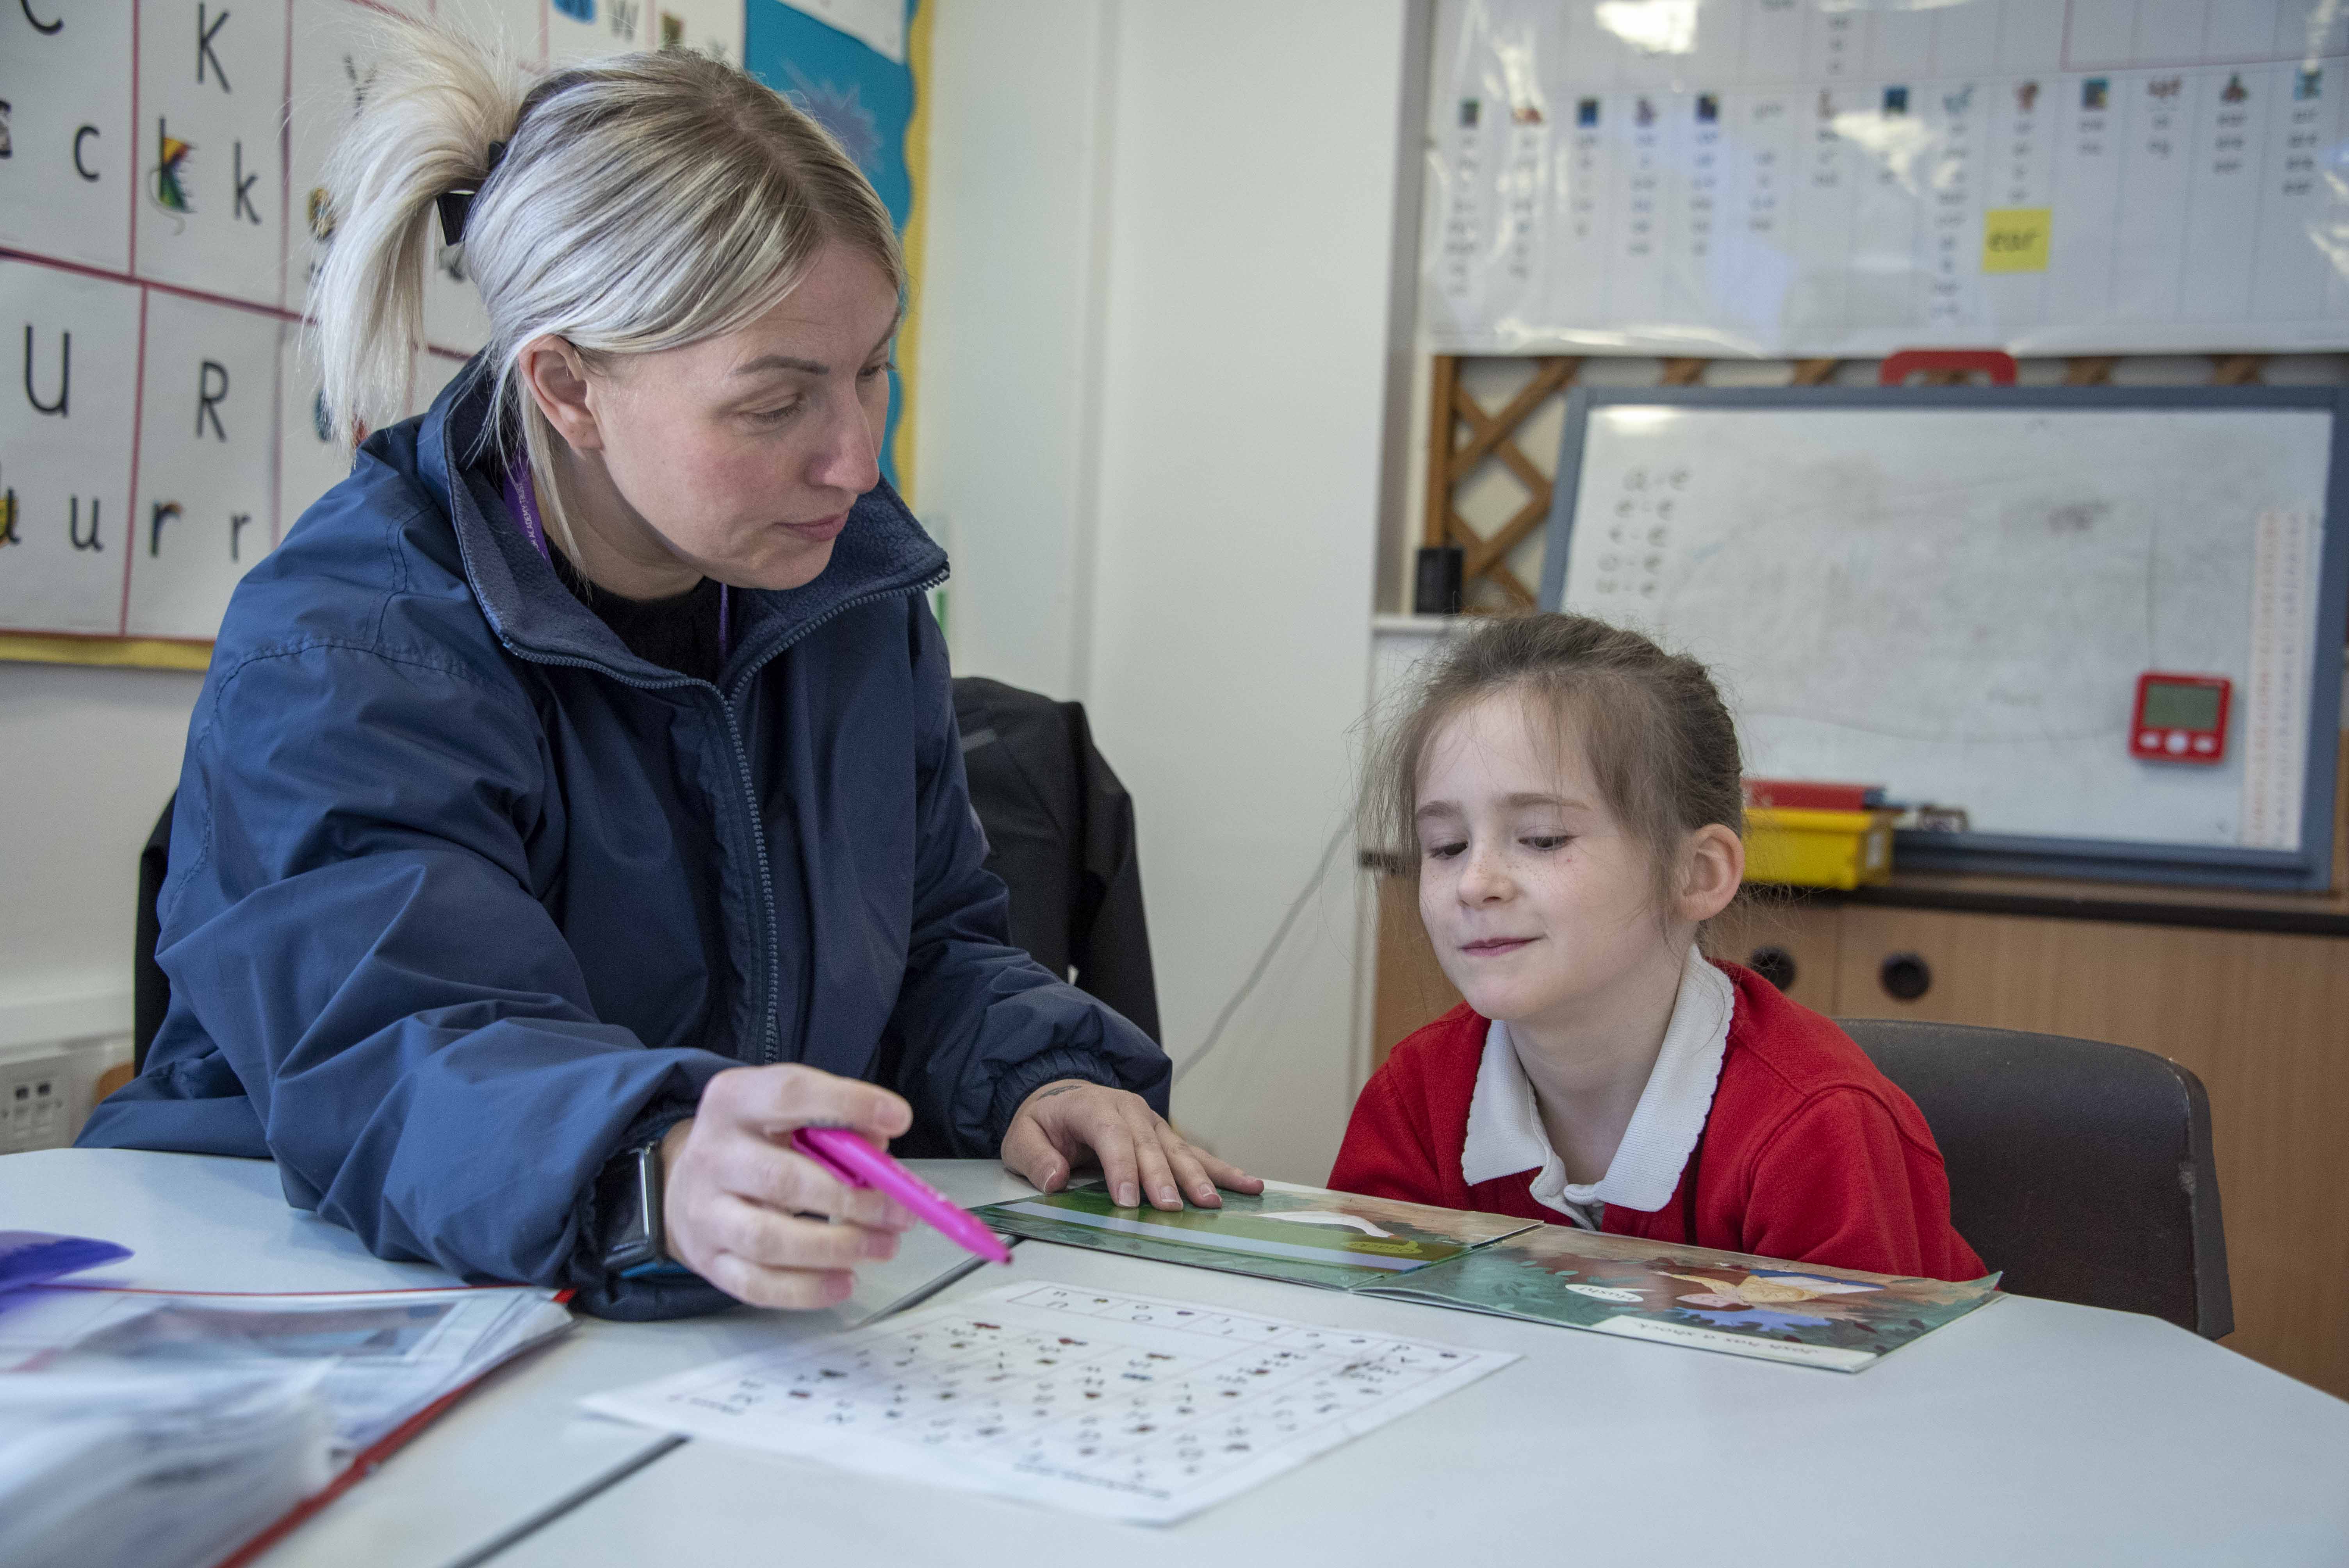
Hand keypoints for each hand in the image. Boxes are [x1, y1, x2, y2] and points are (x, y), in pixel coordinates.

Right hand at [658, 1064, 917, 1308]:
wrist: (685, 1183)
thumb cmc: (757, 1144)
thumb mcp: (788, 1113)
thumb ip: (834, 1123)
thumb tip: (879, 1150)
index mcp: (733, 1100)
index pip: (790, 1093)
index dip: (848, 1104)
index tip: (899, 1119)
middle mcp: (712, 1155)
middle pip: (782, 1180)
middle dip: (851, 1200)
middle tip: (898, 1211)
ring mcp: (705, 1213)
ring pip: (769, 1240)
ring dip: (837, 1247)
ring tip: (883, 1246)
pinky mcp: (707, 1260)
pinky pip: (757, 1285)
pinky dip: (807, 1289)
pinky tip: (844, 1281)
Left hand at [1000, 1079, 1263, 1209]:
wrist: (1060, 1096)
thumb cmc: (1044, 1122)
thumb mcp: (1022, 1136)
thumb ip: (1035, 1157)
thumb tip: (1055, 1178)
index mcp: (1091, 1105)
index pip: (1110, 1135)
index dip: (1121, 1167)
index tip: (1129, 1200)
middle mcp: (1127, 1109)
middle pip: (1148, 1145)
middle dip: (1162, 1178)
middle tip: (1172, 1208)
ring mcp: (1151, 1121)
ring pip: (1177, 1149)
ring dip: (1197, 1177)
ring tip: (1214, 1202)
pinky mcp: (1165, 1136)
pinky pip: (1195, 1153)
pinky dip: (1222, 1170)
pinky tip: (1248, 1184)